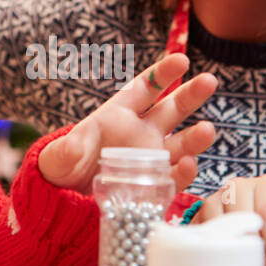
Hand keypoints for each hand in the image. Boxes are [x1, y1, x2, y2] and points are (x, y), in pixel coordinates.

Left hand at [38, 53, 216, 192]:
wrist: (64, 205)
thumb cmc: (60, 172)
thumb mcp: (56, 159)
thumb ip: (66, 151)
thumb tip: (72, 146)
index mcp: (117, 115)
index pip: (144, 88)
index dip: (162, 74)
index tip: (181, 60)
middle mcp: (140, 133)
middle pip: (172, 109)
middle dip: (190, 95)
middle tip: (209, 81)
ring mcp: (150, 160)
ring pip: (181, 144)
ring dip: (196, 137)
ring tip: (207, 130)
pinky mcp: (154, 186)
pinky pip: (174, 178)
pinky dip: (184, 172)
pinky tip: (189, 165)